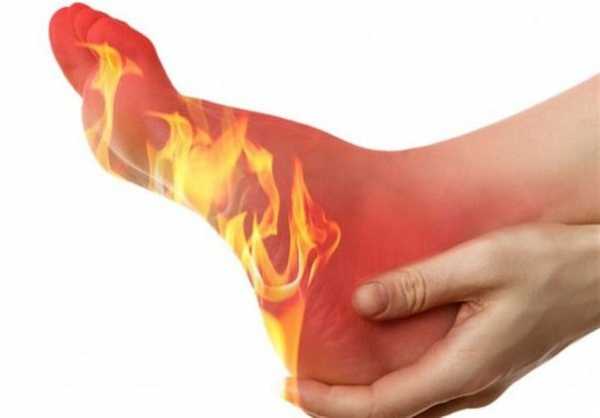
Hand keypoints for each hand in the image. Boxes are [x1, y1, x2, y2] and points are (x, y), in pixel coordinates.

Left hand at [285, 223, 599, 417]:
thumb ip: (419, 287)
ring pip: (407, 401)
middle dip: (339, 403)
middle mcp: (469, 383)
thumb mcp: (480, 264)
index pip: (382, 404)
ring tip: (324, 370)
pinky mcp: (481, 362)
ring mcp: (477, 377)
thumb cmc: (551, 265)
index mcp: (465, 366)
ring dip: (362, 394)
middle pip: (390, 411)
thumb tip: (361, 303)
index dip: (331, 401)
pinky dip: (388, 378)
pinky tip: (373, 351)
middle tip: (296, 379)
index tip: (289, 385)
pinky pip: (424, 382)